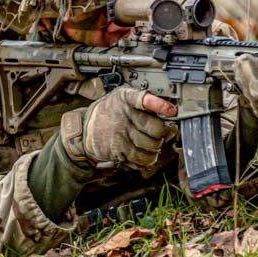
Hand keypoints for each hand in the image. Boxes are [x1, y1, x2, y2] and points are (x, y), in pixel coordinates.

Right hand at [61, 86, 176, 169]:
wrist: (86, 129)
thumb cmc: (111, 112)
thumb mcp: (123, 97)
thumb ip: (145, 101)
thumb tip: (171, 114)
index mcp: (125, 99)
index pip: (143, 99)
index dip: (159, 105)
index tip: (171, 110)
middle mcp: (123, 116)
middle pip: (156, 129)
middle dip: (165, 132)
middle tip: (163, 132)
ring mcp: (121, 135)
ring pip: (152, 146)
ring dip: (157, 147)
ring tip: (153, 143)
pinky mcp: (119, 151)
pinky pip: (142, 159)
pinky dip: (147, 158)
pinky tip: (144, 153)